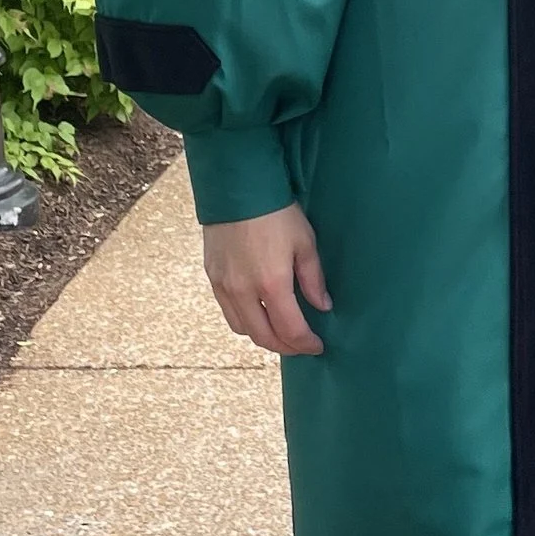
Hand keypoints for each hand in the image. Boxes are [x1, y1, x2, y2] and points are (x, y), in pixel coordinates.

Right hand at [203, 204, 331, 356]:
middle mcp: (244, 291)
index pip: (290, 330)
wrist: (237, 188)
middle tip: (300, 345)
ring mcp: (224, 286)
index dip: (305, 344)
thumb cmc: (276, 212)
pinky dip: (244, 320)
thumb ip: (313, 279)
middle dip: (285, 347)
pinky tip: (257, 312)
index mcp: (272, 284)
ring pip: (242, 329)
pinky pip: (228, 311)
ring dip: (263, 336)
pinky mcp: (212, 277)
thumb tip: (322, 305)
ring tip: (280, 331)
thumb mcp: (304, 242)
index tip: (317, 345)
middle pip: (263, 337)